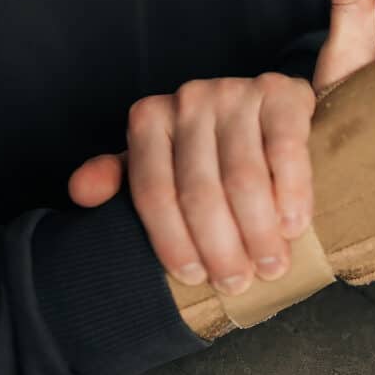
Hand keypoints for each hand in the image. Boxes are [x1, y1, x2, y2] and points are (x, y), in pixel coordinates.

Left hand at [68, 0, 374, 293]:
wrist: (269, 108)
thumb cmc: (208, 149)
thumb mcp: (160, 161)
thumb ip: (120, 178)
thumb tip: (82, 193)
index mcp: (150, 118)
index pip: (153, 191)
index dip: (173, 242)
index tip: (194, 278)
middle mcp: (189, 99)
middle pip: (199, 190)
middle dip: (219, 247)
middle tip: (237, 282)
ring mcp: (236, 92)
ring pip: (242, 178)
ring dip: (257, 231)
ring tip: (269, 265)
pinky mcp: (282, 93)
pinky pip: (285, 151)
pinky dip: (291, 193)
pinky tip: (293, 225)